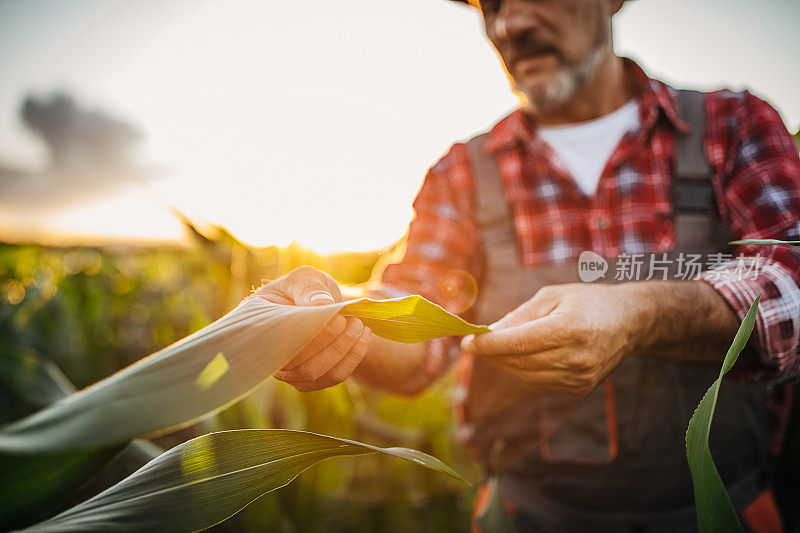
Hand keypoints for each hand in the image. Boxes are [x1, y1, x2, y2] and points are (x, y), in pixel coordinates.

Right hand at [254, 266, 371, 391]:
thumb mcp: (304, 278)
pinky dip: (351, 359)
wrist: (318, 303)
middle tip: (353, 321)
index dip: (308, 335)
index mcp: (256, 327)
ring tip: (359, 326)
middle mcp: (268, 356)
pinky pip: (331, 377)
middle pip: (297, 363)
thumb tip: (322, 306)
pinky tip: (363, 338)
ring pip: (315, 374)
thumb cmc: (305, 288)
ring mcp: (287, 372)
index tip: (337, 318)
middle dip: (331, 343)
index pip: (278, 341)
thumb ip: (308, 288)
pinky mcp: (309, 381)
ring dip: (343, 352)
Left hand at [461, 283, 651, 394]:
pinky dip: (523, 370)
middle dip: (492, 354)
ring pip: (526, 376)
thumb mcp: (552, 296)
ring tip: (496, 348)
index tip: (466, 342)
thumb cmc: (586, 301)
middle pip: (519, 362)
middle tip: (475, 343)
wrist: (628, 321)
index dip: (488, 345)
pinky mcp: (579, 388)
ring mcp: (579, 377)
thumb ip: (519, 316)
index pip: (518, 344)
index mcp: (569, 329)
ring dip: (505, 363)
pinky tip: (521, 356)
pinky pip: (539, 382)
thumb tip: (488, 333)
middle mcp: (576, 357)